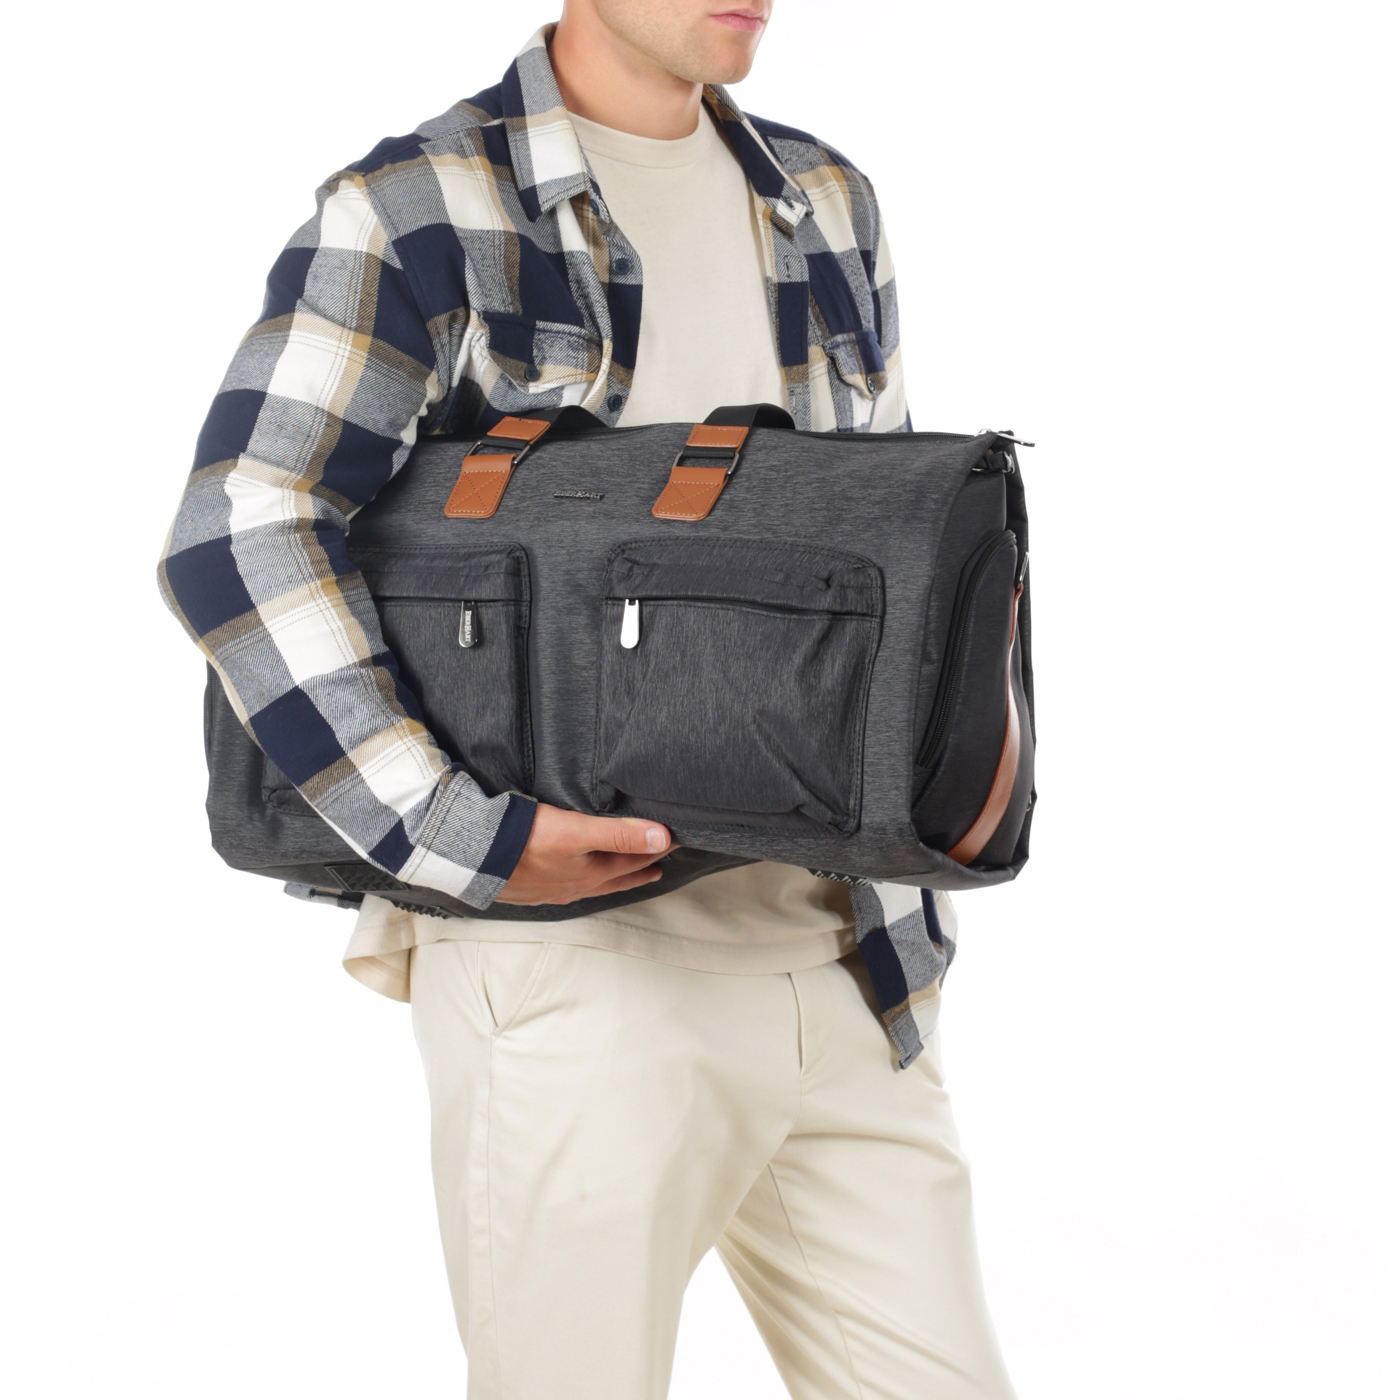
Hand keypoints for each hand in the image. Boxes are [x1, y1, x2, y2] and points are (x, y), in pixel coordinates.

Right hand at [496, 802, 671, 905]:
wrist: (472, 857)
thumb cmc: (524, 842)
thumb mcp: (577, 831)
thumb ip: (620, 833)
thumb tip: (663, 838)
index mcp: (591, 874)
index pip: (634, 860)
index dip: (655, 850)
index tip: (673, 843)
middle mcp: (574, 887)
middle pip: (616, 877)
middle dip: (638, 869)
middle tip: (657, 866)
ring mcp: (551, 891)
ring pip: (592, 885)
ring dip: (611, 878)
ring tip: (623, 876)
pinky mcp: (529, 888)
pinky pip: (565, 887)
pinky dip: (580, 882)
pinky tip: (571, 880)